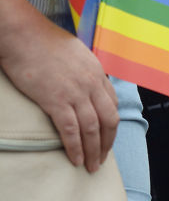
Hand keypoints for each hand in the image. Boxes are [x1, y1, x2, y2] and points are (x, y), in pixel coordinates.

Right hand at [0, 16, 117, 171]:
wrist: (23, 35)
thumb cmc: (43, 40)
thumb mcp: (76, 52)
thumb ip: (84, 69)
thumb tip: (83, 79)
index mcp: (97, 72)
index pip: (113, 103)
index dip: (111, 124)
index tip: (107, 136)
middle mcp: (92, 84)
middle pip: (109, 120)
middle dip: (107, 143)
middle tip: (102, 158)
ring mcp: (76, 93)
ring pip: (93, 129)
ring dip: (93, 151)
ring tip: (91, 166)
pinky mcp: (56, 101)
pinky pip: (71, 130)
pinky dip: (75, 148)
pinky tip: (75, 159)